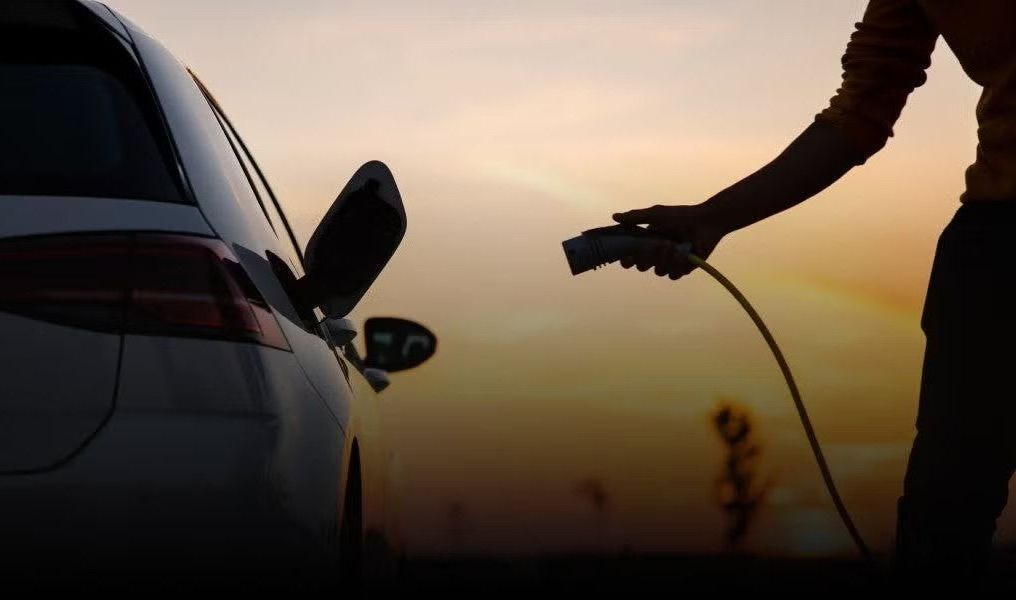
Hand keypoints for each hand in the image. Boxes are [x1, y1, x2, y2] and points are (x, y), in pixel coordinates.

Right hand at [611, 203, 727, 278]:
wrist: (706, 222)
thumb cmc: (680, 216)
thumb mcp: (656, 214)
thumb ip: (635, 217)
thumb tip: (615, 217)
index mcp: (646, 242)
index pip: (630, 256)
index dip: (626, 259)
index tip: (627, 257)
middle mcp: (656, 254)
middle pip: (642, 267)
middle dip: (648, 257)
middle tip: (657, 245)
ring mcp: (669, 262)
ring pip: (658, 271)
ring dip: (665, 259)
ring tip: (674, 246)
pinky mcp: (683, 268)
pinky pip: (673, 275)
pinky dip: (678, 265)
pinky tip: (684, 254)